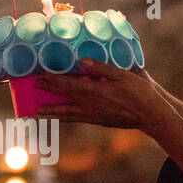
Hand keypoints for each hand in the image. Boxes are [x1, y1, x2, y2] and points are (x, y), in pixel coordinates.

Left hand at [33, 59, 167, 130]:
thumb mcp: (122, 75)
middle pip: (64, 99)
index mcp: (95, 92)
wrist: (150, 115)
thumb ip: (101, 68)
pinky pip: (77, 119)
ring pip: (67, 114)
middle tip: (32, 91)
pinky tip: (61, 118)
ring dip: (51, 112)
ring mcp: (93, 116)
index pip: (68, 85)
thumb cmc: (139, 92)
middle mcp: (90, 105)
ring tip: (38, 112)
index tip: (40, 77)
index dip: (53, 81)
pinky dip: (66, 118)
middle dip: (47, 94)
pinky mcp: (98, 121)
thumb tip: (82, 61)